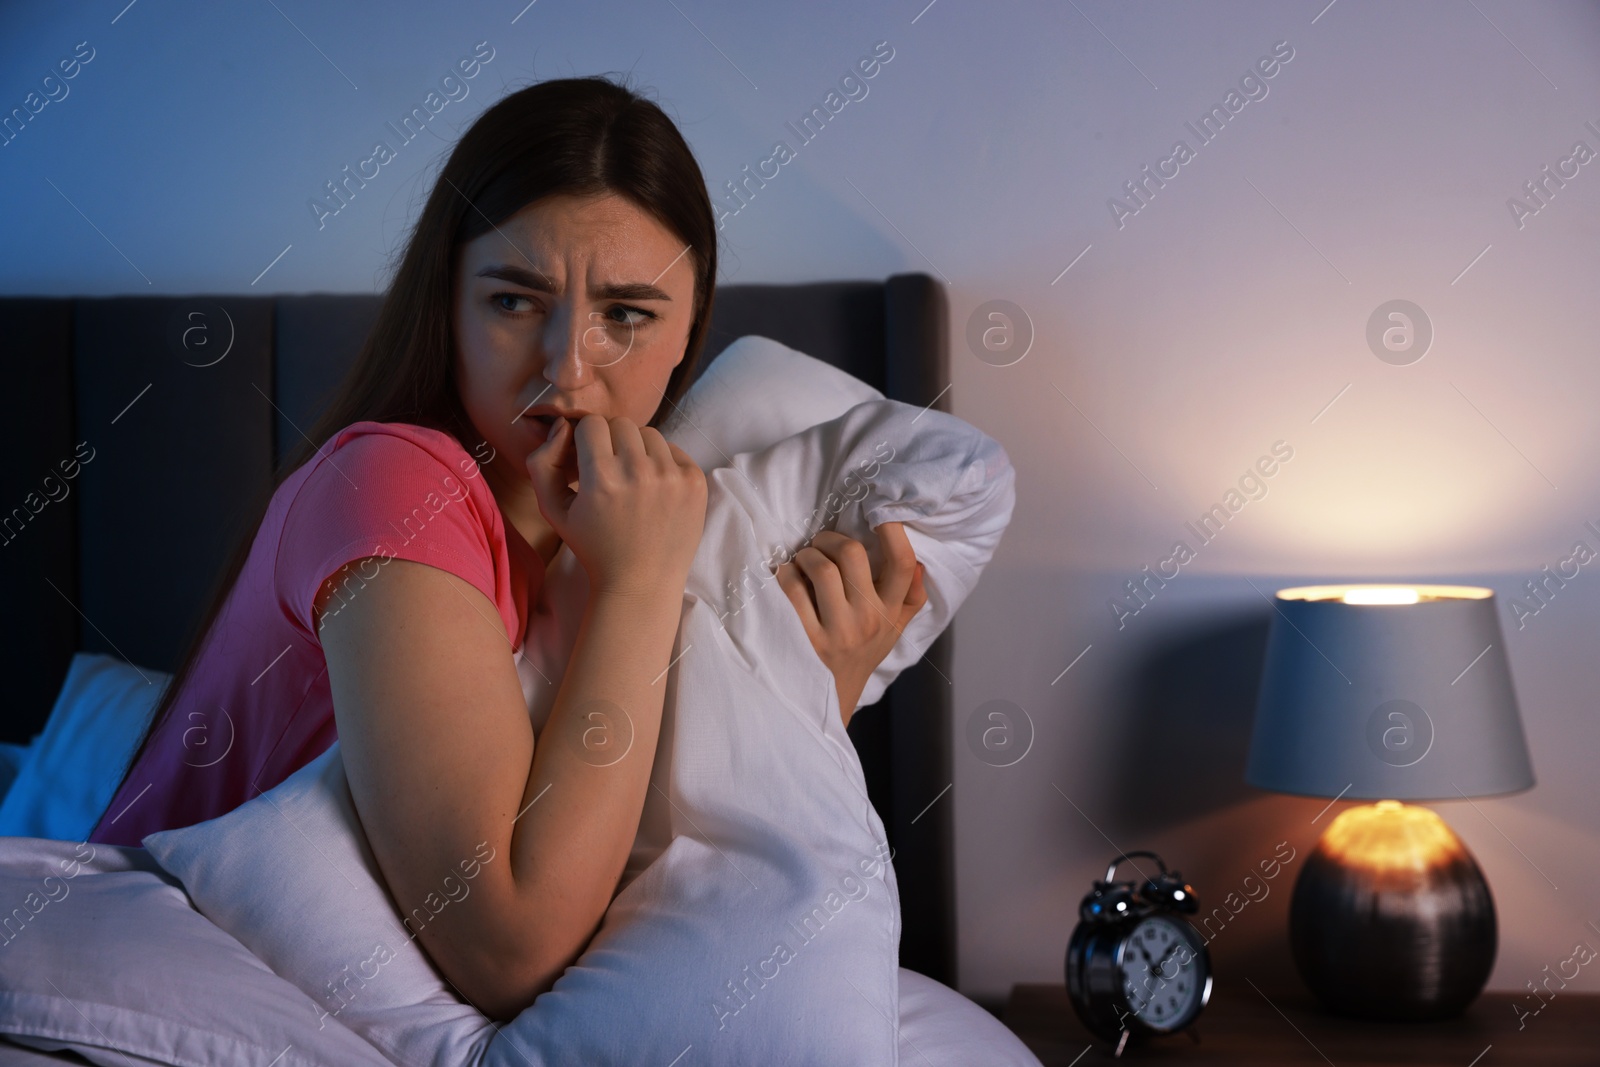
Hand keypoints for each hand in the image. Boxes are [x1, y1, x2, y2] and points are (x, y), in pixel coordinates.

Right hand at [526, 415, 705, 597]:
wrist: (641, 584)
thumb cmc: (594, 547)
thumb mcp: (553, 510)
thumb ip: (542, 464)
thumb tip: (562, 427)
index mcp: (601, 479)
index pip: (592, 424)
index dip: (586, 439)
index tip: (588, 459)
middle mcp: (638, 473)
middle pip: (621, 424)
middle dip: (611, 440)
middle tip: (610, 468)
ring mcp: (671, 477)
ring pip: (649, 434)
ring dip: (638, 449)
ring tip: (633, 479)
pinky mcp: (694, 482)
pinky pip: (674, 450)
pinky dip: (663, 462)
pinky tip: (654, 489)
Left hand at [775, 522, 927, 725]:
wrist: (832, 699)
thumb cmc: (863, 654)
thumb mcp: (894, 630)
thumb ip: (911, 598)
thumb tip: (921, 563)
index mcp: (891, 612)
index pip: (903, 564)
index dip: (893, 531)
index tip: (880, 514)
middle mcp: (868, 620)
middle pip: (853, 554)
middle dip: (830, 538)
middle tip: (821, 542)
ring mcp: (837, 631)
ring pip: (821, 568)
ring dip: (806, 554)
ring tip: (802, 559)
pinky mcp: (806, 639)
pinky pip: (793, 591)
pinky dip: (785, 574)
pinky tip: (785, 576)